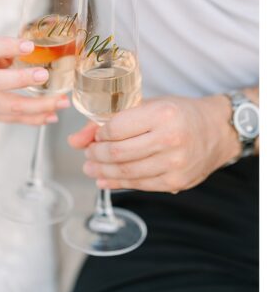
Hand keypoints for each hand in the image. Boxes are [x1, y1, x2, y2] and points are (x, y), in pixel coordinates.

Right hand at [0, 37, 68, 124]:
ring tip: (61, 102)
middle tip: (44, 75)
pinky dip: (34, 119)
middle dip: (20, 80)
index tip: (28, 45)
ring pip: (7, 107)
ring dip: (37, 106)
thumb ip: (1, 50)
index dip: (6, 46)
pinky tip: (52, 115)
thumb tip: (34, 50)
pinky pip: (12, 119)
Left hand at [68, 95, 237, 192]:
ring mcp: (175, 164)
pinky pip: (139, 185)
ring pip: (126, 172)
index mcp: (162, 115)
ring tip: (91, 166)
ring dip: (101, 171)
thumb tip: (74, 140)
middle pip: (117, 154)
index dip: (97, 135)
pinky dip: (117, 183)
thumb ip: (108, 120)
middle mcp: (170, 140)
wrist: (218, 130)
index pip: (115, 129)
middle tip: (87, 153)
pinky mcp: (176, 182)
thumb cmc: (178, 114)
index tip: (94, 136)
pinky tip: (105, 178)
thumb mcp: (146, 106)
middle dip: (94, 155)